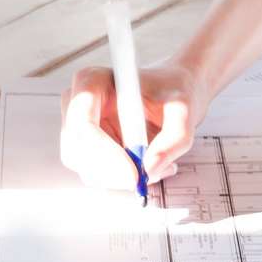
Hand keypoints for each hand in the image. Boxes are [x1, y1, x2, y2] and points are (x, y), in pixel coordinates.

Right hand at [58, 61, 200, 192]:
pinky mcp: (88, 149)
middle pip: (77, 151)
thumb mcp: (185, 110)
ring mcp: (79, 129)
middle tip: (147, 178)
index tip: (134, 174)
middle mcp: (78, 105)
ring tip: (159, 164)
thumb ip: (174, 138)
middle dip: (112, 173)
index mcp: (92, 81)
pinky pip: (97, 175)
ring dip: (121, 178)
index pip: (82, 123)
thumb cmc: (173, 91)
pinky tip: (148, 166)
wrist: (172, 93)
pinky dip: (122, 180)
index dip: (104, 153)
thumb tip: (149, 169)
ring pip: (86, 169)